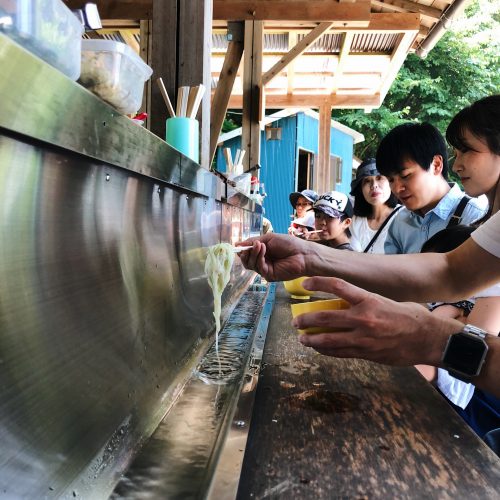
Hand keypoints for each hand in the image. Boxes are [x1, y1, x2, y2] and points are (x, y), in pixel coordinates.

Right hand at [237, 233, 314, 281]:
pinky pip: (259, 267)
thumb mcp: (268, 238)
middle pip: (246, 261)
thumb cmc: (289, 244)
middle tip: (249, 245)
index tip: (238, 245)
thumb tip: (237, 244)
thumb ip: (253, 241)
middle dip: (245, 253)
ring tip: (259, 245)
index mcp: (262, 253)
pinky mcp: (269, 276)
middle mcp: (262, 262)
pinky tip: (263, 249)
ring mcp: (265, 269)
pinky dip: (259, 258)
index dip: (242, 250)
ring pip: (250, 264)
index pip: (247, 253)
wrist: (302, 253)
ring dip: (253, 253)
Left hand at [294, 277, 454, 365]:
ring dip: (311, 339)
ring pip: (328, 339)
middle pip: (324, 317)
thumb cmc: (410, 316)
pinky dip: (326, 350)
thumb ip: (365, 301)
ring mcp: (363, 338)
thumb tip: (346, 301)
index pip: (337, 286)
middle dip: (306, 320)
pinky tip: (318, 349)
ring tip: (302, 338)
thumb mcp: (386, 301)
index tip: (305, 283)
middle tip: (296, 321)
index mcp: (368, 299)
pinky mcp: (366, 353)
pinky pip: (339, 352)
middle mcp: (363, 318)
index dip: (318, 283)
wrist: (429, 339)